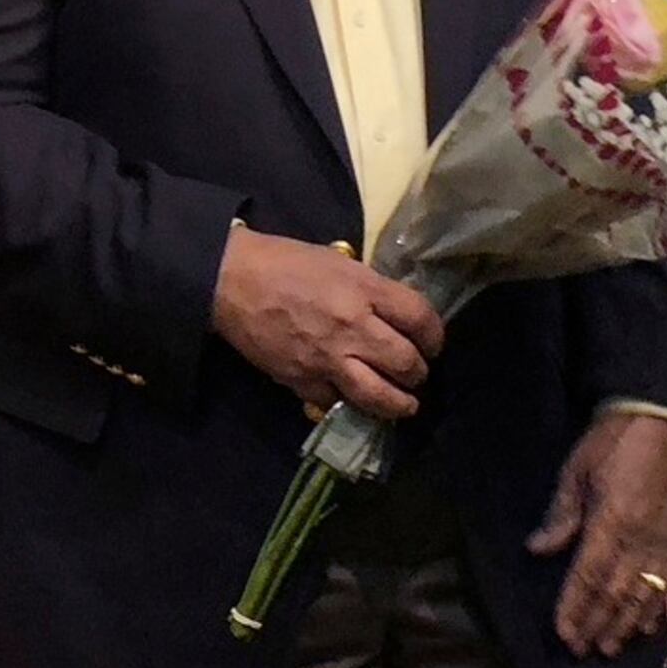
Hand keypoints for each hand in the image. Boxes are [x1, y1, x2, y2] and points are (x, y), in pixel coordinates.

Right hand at [210, 226, 443, 418]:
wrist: (231, 281)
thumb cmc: (284, 262)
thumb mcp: (338, 262)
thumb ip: (369, 288)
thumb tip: (391, 313)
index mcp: (364, 290)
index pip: (420, 319)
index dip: (435, 336)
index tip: (432, 343)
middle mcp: (353, 327)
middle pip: (406, 363)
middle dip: (418, 373)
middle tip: (416, 374)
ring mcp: (328, 359)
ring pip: (379, 396)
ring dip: (399, 404)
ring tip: (405, 405)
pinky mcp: (303, 381)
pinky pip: (338, 403)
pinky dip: (350, 404)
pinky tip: (356, 401)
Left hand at [534, 411, 666, 657]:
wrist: (662, 423)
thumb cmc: (612, 443)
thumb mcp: (577, 470)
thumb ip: (561, 514)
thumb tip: (538, 549)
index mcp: (612, 519)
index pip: (590, 573)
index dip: (576, 606)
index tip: (564, 633)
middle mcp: (640, 537)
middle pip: (616, 591)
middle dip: (597, 623)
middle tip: (581, 650)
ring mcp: (661, 540)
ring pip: (643, 592)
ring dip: (624, 624)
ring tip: (609, 648)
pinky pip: (666, 581)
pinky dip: (655, 609)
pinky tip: (645, 629)